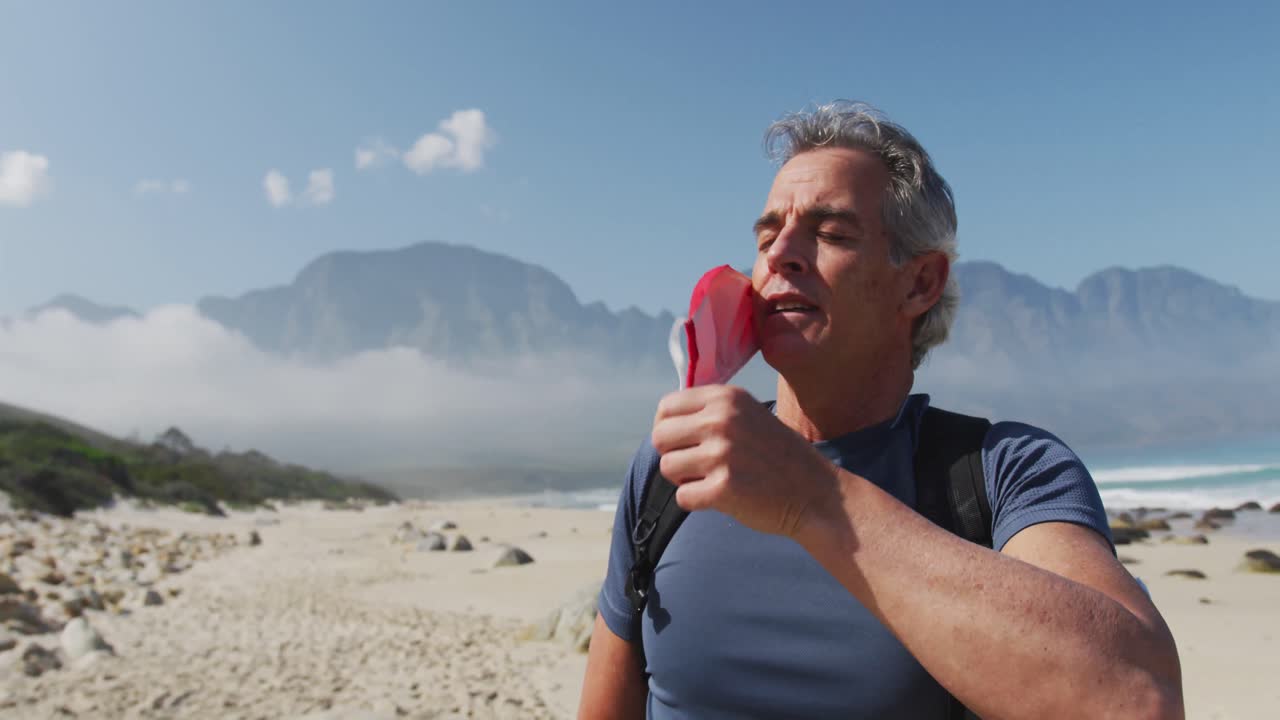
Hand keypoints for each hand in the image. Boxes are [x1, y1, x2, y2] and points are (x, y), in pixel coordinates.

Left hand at [650, 385, 841, 537]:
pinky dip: (696, 502)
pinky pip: (682, 496)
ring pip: (667, 468)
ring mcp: (722, 454)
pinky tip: (720, 498)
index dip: (668, 428)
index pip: (666, 407)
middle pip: (660, 437)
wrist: (816, 493)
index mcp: (726, 397)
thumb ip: (711, 411)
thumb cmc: (778, 457)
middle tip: (698, 466)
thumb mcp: (749, 415)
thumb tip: (664, 420)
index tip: (684, 443)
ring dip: (684, 480)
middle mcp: (722, 420)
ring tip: (712, 480)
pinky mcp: (723, 488)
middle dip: (673, 455)